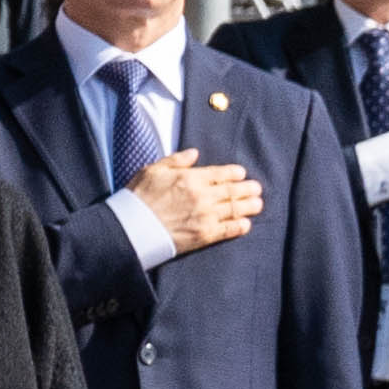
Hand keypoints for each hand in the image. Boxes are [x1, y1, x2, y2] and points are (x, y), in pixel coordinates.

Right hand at [134, 151, 264, 251]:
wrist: (131, 228)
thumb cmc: (138, 197)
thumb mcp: (152, 170)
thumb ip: (176, 160)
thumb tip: (194, 153)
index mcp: (191, 178)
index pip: (221, 173)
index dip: (235, 173)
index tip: (242, 174)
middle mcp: (203, 196)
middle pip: (233, 191)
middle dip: (247, 189)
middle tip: (256, 189)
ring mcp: (205, 216)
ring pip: (235, 209)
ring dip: (250, 206)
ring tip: (257, 204)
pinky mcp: (204, 235)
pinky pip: (229, 230)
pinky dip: (240, 226)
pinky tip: (246, 224)